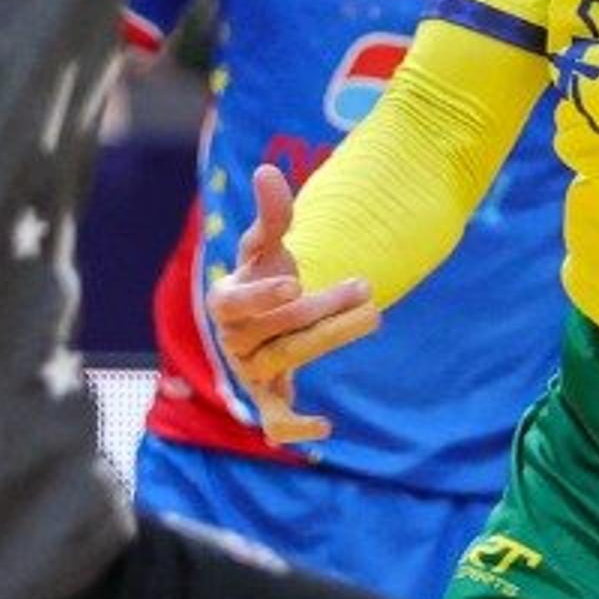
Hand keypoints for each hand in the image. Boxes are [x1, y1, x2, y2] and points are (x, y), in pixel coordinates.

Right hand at [203, 163, 382, 445]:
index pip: (237, 303)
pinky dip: (294, 428)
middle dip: (324, 306)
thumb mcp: (266, 244)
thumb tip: (267, 170)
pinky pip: (275, 420)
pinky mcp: (266, 398)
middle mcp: (231, 340)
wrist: (267, 317)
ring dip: (332, 335)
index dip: (262, 296)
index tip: (293, 283)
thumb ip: (271, 212)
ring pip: (290, 358)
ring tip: (374, 312)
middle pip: (278, 328)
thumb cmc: (264, 274)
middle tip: (367, 285)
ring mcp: (248, 371)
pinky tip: (327, 426)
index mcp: (224, 301)